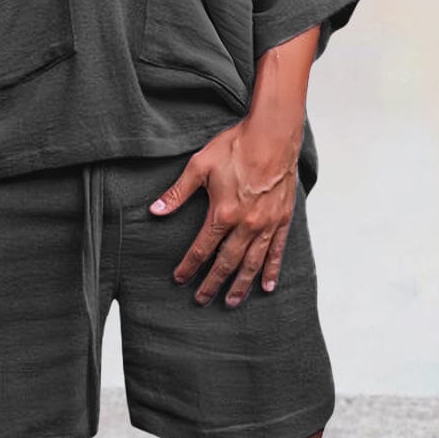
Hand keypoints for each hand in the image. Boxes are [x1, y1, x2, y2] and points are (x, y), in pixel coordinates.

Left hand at [149, 115, 300, 307]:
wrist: (272, 135)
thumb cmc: (235, 147)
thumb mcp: (199, 166)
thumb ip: (178, 192)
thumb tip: (156, 210)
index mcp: (223, 213)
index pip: (201, 248)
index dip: (189, 266)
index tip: (179, 279)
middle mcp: (246, 225)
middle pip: (226, 263)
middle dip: (212, 283)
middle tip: (202, 300)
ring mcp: (266, 224)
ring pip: (252, 263)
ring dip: (240, 285)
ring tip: (232, 302)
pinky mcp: (283, 219)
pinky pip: (277, 251)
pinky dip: (270, 270)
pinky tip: (266, 286)